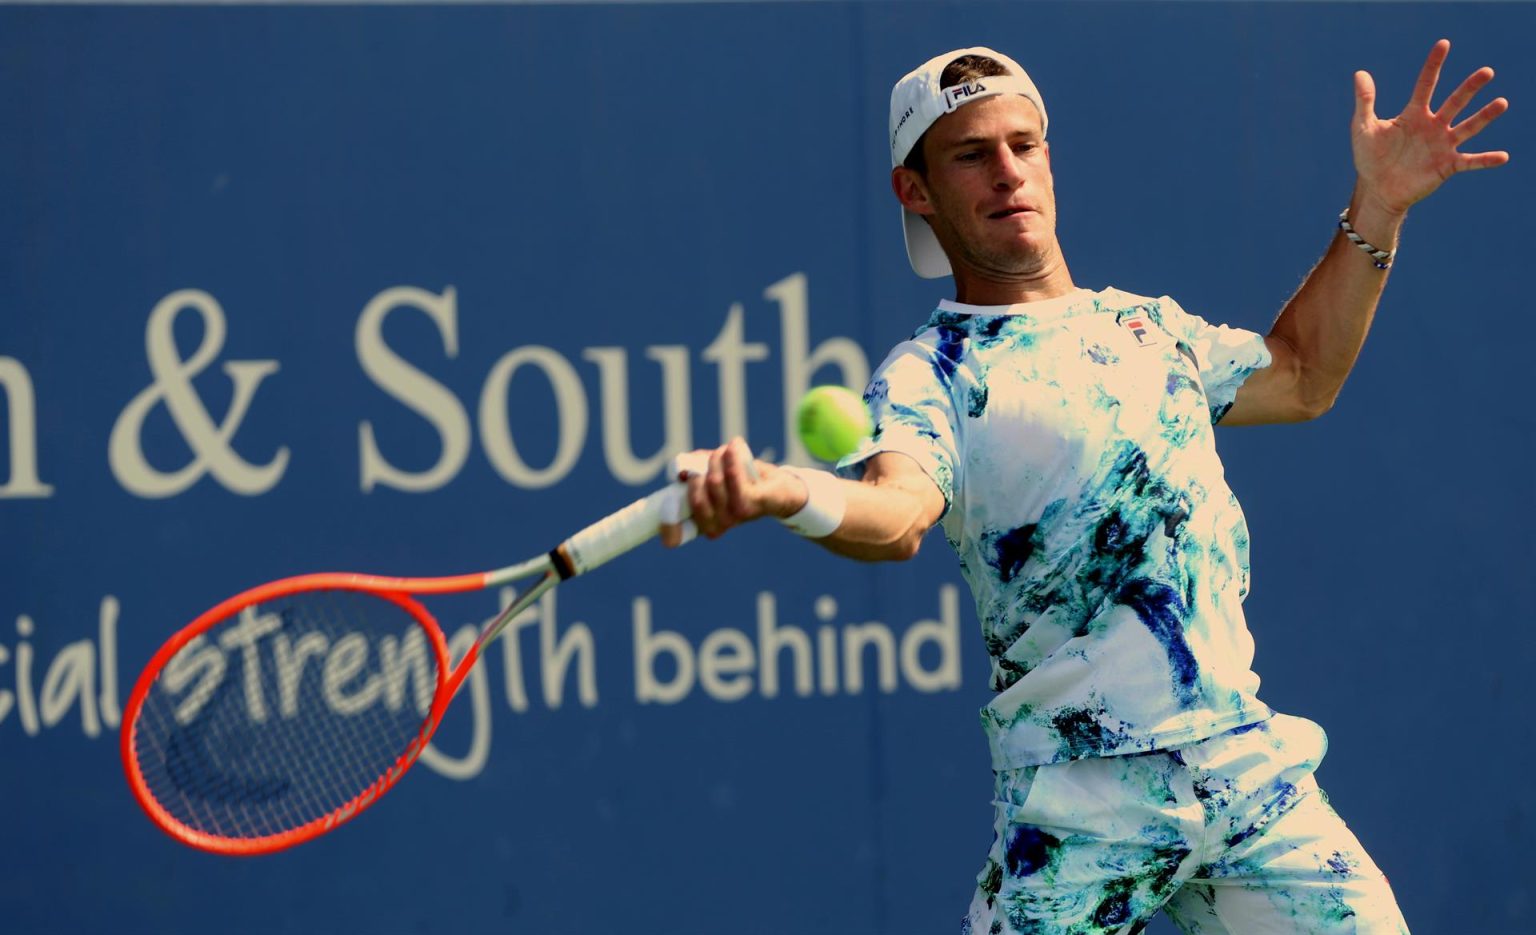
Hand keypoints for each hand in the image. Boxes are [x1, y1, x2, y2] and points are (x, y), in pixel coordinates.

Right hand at [658, 437, 807, 546]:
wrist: (780, 488)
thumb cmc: (742, 481)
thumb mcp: (712, 474)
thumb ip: (693, 469)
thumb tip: (680, 469)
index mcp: (701, 522)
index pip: (674, 537)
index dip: (666, 523)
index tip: (668, 501)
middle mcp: (716, 526)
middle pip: (693, 497)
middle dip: (699, 470)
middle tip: (711, 459)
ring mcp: (733, 518)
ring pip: (713, 482)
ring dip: (717, 458)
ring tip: (727, 451)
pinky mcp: (750, 506)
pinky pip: (733, 477)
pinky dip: (732, 457)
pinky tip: (735, 446)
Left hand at [1352, 39, 1509, 215]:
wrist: (1377, 189)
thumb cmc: (1370, 158)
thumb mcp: (1363, 129)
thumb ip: (1365, 102)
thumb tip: (1360, 74)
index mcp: (1414, 114)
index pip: (1426, 84)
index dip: (1434, 65)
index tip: (1443, 44)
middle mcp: (1433, 126)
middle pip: (1455, 102)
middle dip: (1470, 88)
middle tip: (1486, 72)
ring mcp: (1442, 145)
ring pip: (1468, 127)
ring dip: (1484, 116)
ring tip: (1501, 103)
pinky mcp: (1447, 166)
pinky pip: (1470, 161)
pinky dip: (1485, 160)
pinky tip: (1502, 157)